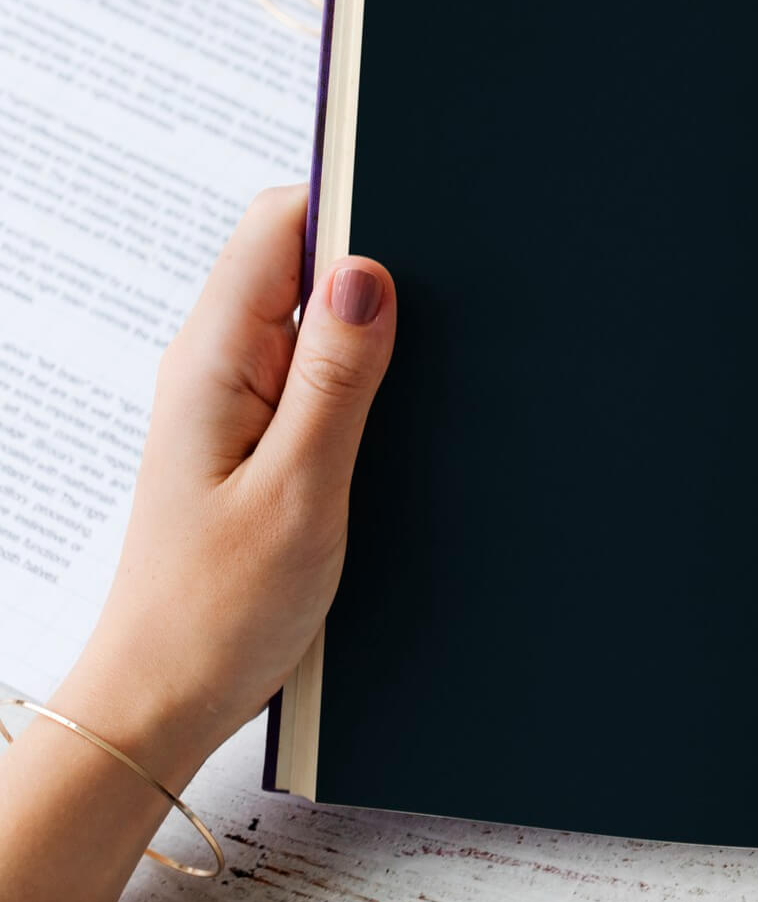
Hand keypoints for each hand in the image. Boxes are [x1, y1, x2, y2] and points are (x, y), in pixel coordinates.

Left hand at [55, 186, 395, 785]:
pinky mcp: (255, 437)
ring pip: (315, 318)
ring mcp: (233, 399)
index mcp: (214, 359)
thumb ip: (336, 378)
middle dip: (380, 266)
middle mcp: (217, 365)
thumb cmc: (216, 613)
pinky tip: (398, 420)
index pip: (279, 222)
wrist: (164, 699)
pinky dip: (362, 380)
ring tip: (427, 374)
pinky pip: (314, 374)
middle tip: (449, 308)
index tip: (427, 218)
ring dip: (374, 331)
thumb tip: (369, 273)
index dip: (354, 203)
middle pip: (302, 259)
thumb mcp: (299, 492)